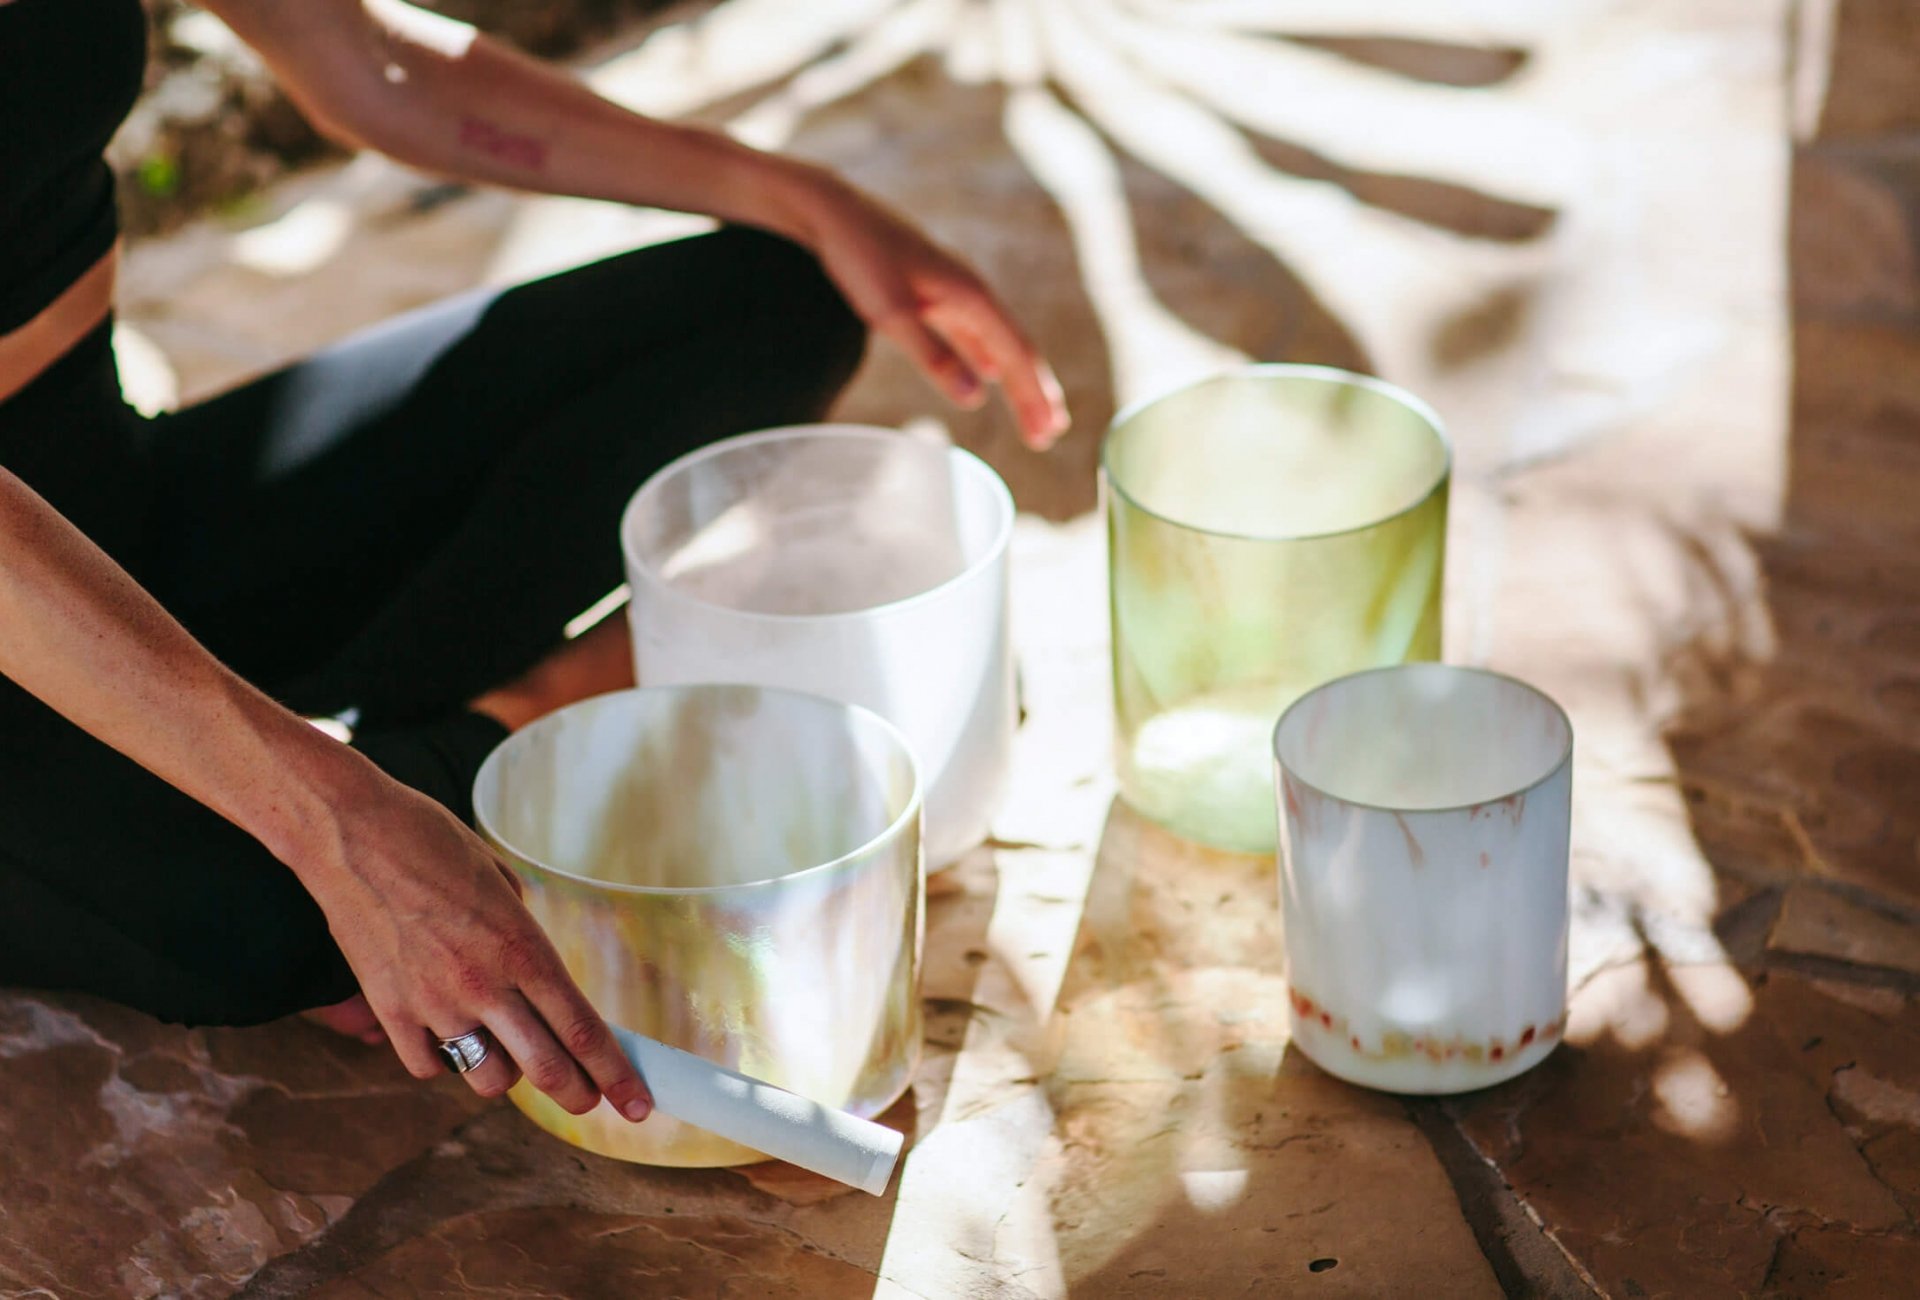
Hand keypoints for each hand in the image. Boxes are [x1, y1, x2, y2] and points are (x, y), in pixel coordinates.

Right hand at [306, 770, 652, 1120]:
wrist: (351, 833)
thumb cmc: (431, 840)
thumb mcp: (500, 879)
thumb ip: (521, 935)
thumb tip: (532, 972)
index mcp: (522, 947)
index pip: (582, 1030)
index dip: (615, 1074)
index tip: (636, 1105)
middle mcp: (483, 984)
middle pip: (545, 1068)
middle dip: (577, 1094)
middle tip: (589, 1101)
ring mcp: (433, 1003)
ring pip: (487, 1078)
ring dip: (507, 1075)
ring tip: (509, 1052)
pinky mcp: (389, 1010)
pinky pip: (428, 1065)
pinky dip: (444, 1060)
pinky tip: (450, 1038)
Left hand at [797, 176, 1069, 449]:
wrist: (833, 213)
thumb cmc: (860, 261)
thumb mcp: (893, 315)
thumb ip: (934, 356)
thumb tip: (976, 398)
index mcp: (972, 297)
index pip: (1016, 356)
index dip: (1033, 397)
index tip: (1047, 434)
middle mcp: (972, 293)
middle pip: (1015, 350)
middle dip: (1035, 392)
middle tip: (1051, 433)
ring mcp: (955, 292)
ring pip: (997, 342)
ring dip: (1016, 378)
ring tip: (1034, 409)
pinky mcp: (935, 293)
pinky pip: (975, 334)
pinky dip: (989, 358)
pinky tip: (988, 373)